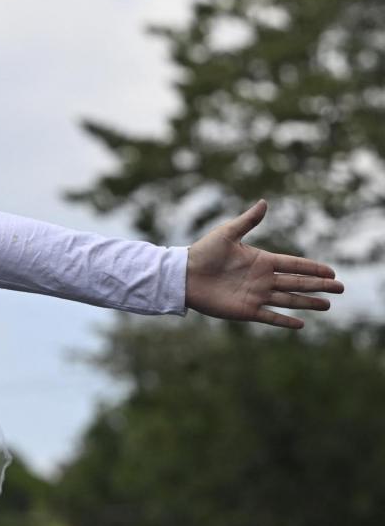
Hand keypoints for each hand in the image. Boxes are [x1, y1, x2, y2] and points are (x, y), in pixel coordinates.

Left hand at [185, 200, 341, 328]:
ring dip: (308, 303)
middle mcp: (262, 279)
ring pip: (289, 300)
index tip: (332, 271)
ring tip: (328, 305)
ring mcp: (255, 295)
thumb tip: (264, 202)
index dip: (313, 268)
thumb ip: (248, 221)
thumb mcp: (227, 233)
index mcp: (261, 260)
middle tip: (341, 288)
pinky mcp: (245, 310)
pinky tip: (301, 324)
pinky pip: (270, 317)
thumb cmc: (203, 252)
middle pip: (297, 283)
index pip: (294, 265)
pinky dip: (285, 320)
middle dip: (319, 286)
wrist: (183, 275)